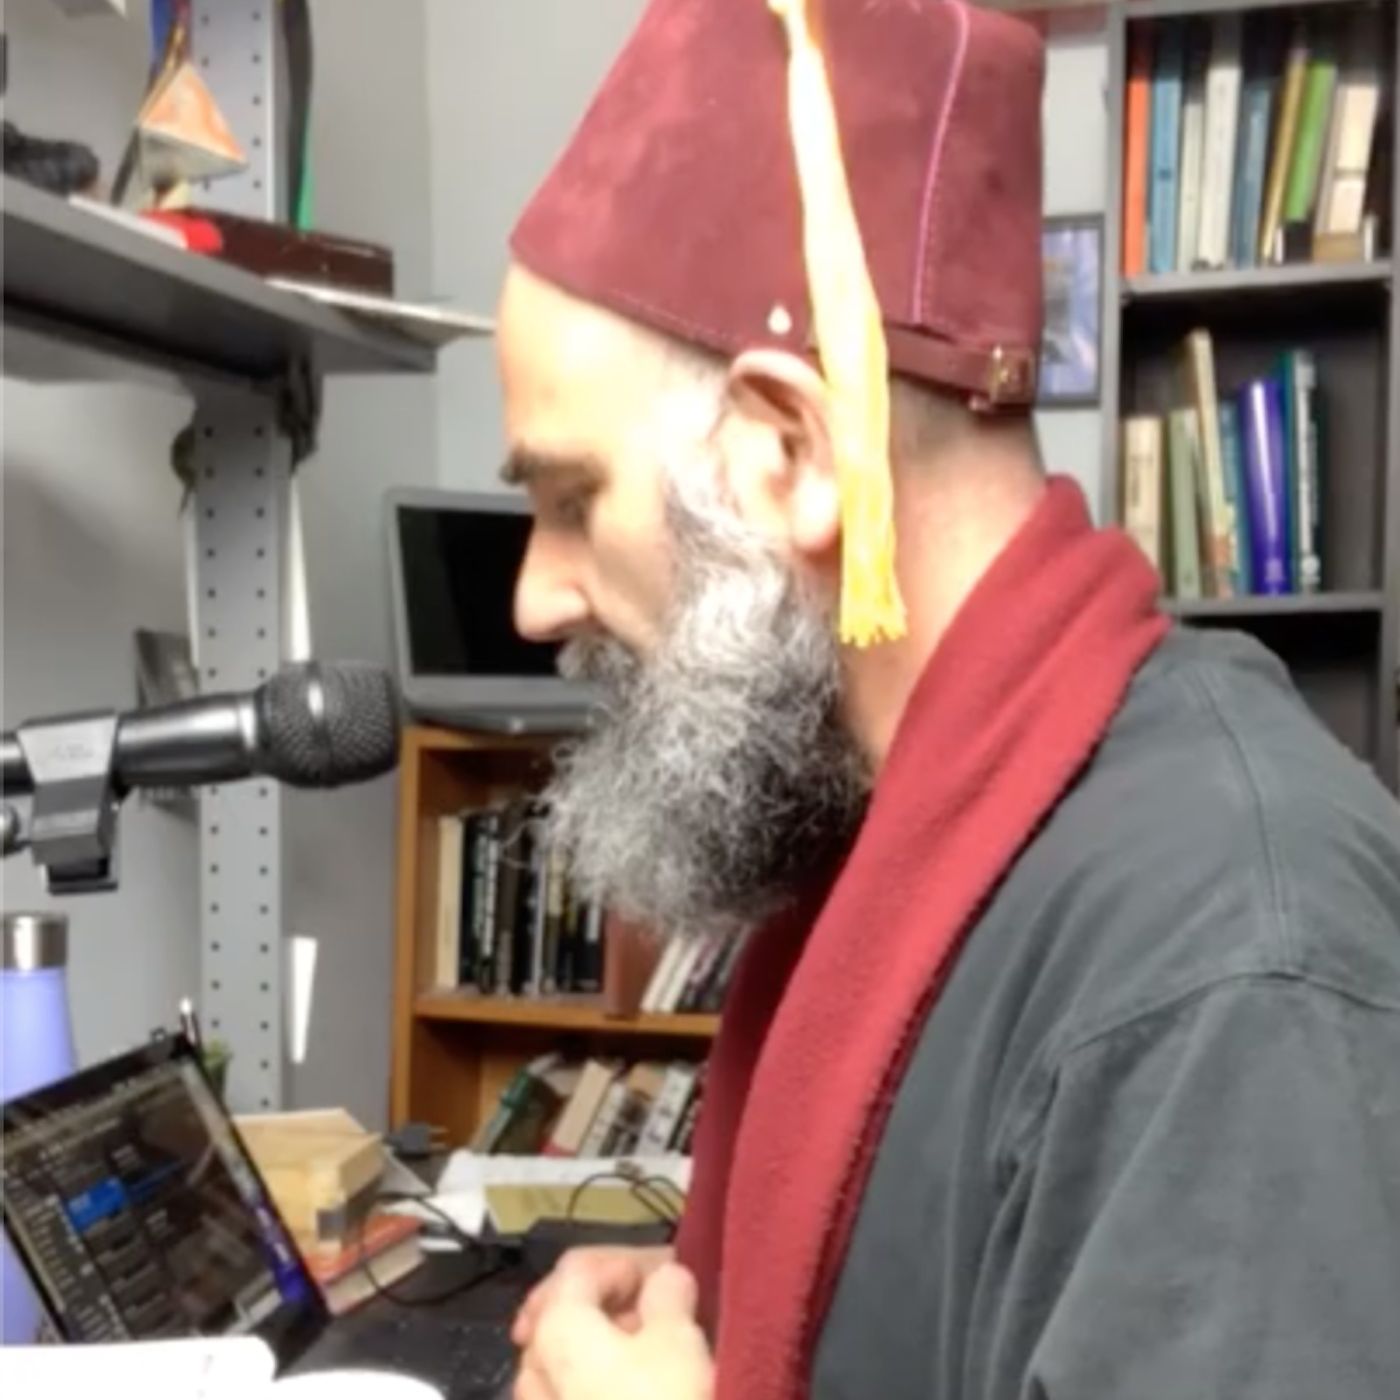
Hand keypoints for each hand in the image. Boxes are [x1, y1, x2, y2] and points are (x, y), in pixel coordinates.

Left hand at [514, 1261, 713, 1399]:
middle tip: (659, 1314)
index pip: (578, 1269)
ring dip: (606, 1347)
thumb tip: (665, 1278)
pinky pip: (570, 1398)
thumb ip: (668, 1294)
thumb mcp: (679, 1340)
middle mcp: (533, 1369)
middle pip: (565, 1313)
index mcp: (557, 1328)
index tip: (665, 1277)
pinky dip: (600, 1384)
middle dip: (612, 1304)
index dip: (625, 1262)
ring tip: (652, 1357)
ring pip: (567, 1361)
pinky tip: (635, 1393)